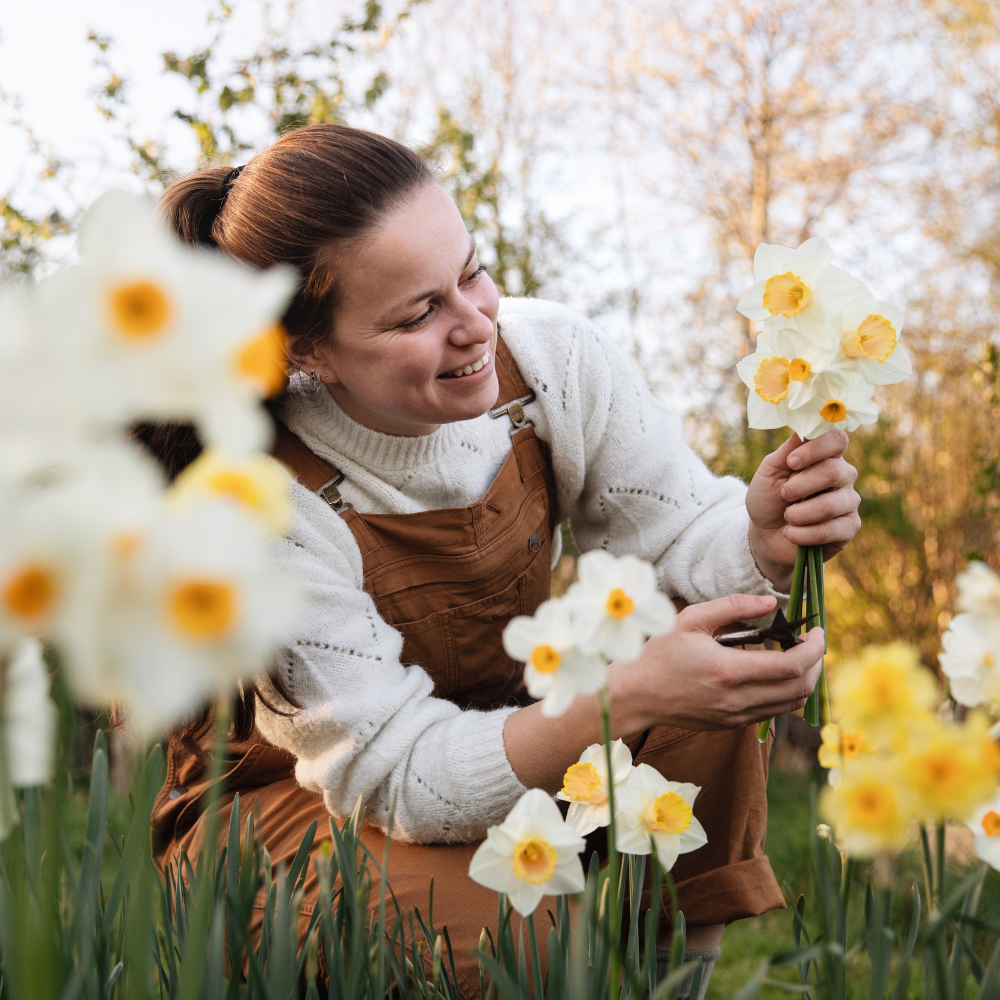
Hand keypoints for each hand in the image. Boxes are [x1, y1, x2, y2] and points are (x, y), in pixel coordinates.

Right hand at [614, 594, 824, 730]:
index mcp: (729, 671)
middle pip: (800, 688)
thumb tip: (770, 602)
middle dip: (816, 664)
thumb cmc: (660, 653)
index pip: (792, 666)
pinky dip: (786, 692)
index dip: (814, 648)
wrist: (638, 694)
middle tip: (811, 641)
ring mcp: (736, 716)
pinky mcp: (732, 723)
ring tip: (797, 655)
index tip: (817, 630)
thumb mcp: (692, 619)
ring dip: (804, 679)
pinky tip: (776, 672)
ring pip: (792, 704)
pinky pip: (774, 711)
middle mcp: (738, 699)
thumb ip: (733, 607)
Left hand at [745, 429, 860, 591]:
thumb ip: (787, 449)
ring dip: (799, 513)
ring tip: (787, 517)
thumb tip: (804, 426)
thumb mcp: (770, 471)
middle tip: (784, 494)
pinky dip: (802, 533)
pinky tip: (791, 533)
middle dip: (800, 486)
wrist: (765, 534)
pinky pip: (831, 530)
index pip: (837, 440)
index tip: (791, 462)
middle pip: (834, 471)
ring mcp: (849, 502)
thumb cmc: (769, 497)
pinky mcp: (849, 528)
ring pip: (831, 504)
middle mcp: (844, 475)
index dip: (815, 449)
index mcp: (826, 456)